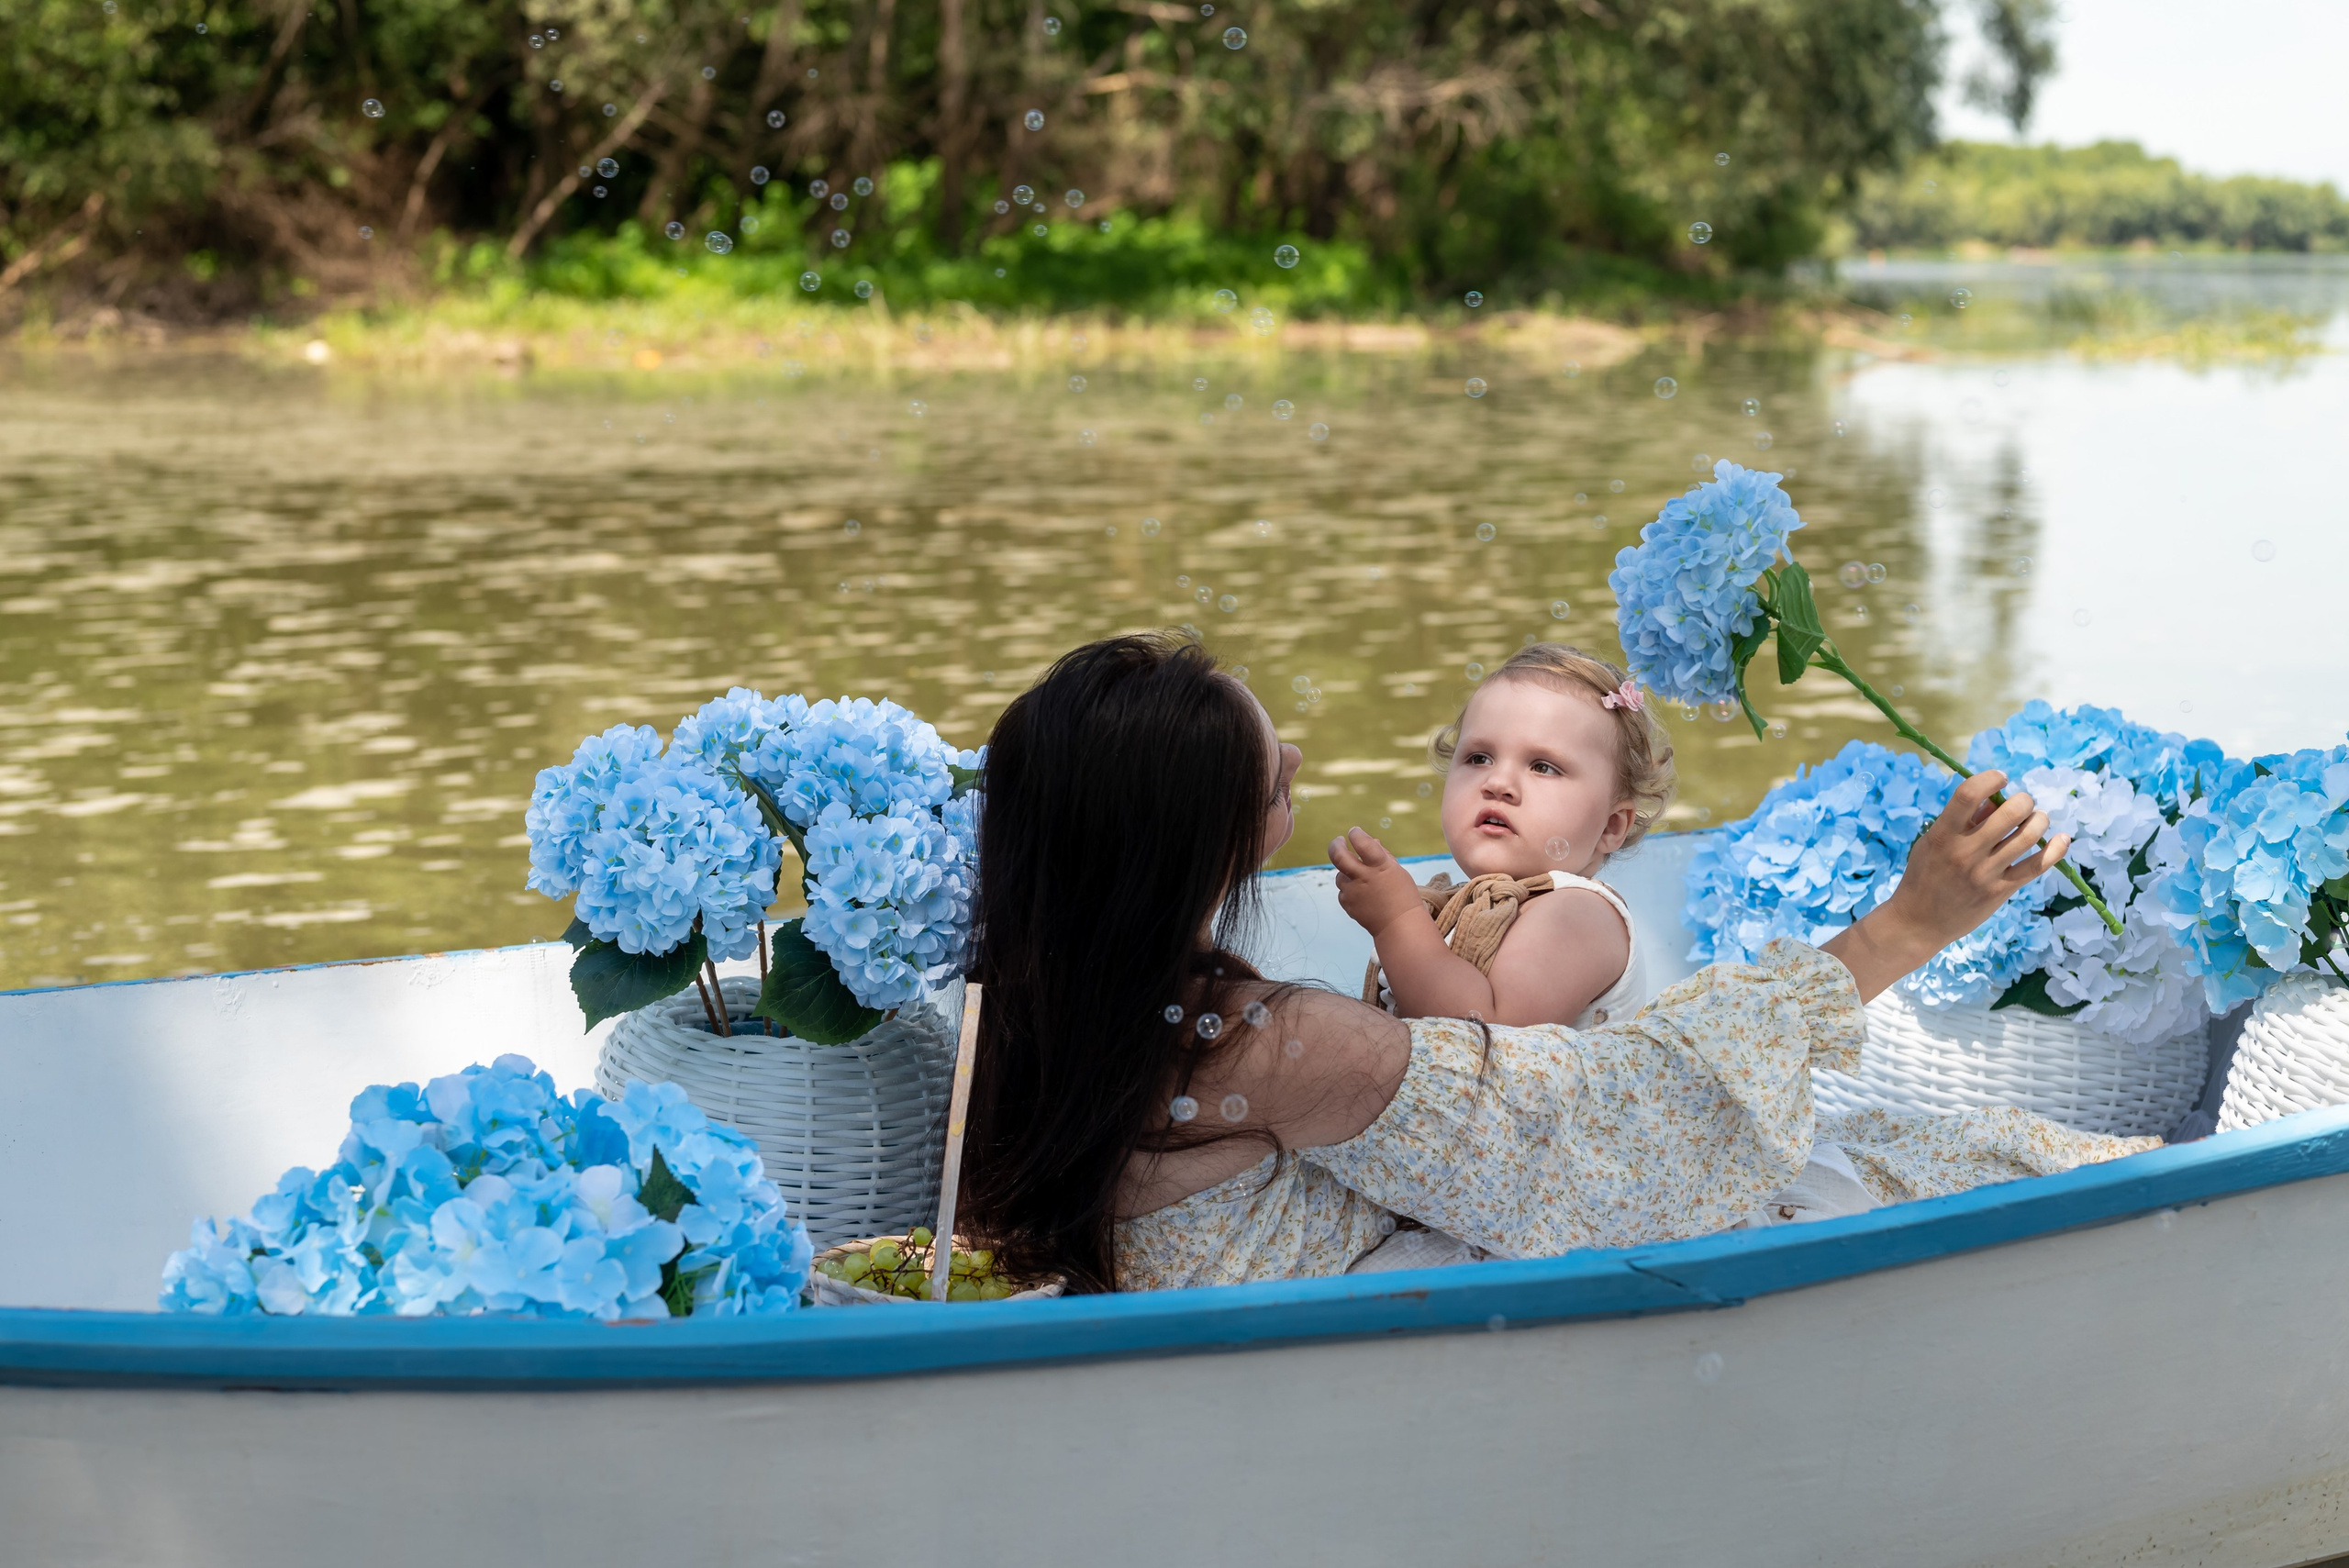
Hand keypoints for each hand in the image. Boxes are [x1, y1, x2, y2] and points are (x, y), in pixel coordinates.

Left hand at [1329, 827, 1427, 939]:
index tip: (1355, 832)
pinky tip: (1364, 896)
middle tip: (1338, 840)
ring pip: (1340, 875)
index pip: (1362, 843)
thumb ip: (1382, 854)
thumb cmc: (1402, 896)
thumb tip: (1370, 839)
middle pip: (1339, 856)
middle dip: (1335, 845)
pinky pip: (1343, 891)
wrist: (1399, 925)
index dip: (1356, 834)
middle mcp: (1364, 877)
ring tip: (1363, 881)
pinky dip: (1350, 889)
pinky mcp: (1347, 904)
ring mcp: (1353, 892)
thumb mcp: (1396, 871)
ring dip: (1348, 873)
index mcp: (1380, 866)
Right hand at [1891, 770, 2070, 949]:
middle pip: (2010, 812)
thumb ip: (1962, 821)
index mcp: (1943, 835)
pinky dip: (2055, 849)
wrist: (1919, 921)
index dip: (1990, 779)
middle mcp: (1965, 852)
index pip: (1968, 795)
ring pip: (2029, 836)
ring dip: (2039, 820)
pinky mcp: (2001, 890)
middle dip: (2024, 801)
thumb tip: (1995, 797)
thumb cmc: (1924, 876)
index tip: (2001, 778)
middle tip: (2023, 804)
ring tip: (2037, 819)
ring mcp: (1985, 873)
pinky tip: (2062, 839)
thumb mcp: (1932, 842)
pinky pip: (2036, 866)